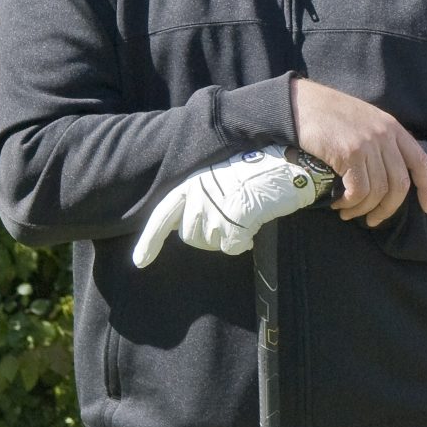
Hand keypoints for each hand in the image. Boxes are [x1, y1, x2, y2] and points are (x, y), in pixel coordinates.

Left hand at [132, 146, 335, 266]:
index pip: (163, 215)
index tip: (140, 262)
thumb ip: (201, 198)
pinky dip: (245, 241)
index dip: (150, 241)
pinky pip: (232, 247)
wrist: (286, 165)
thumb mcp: (220, 178)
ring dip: (229, 236)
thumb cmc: (258, 171)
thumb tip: (189, 227)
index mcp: (192, 184)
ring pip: (212, 244)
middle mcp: (198, 197)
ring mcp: (215, 211)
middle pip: (191, 236)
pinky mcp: (233, 223)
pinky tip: (256, 223)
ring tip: (247, 215)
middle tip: (232, 219)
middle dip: (209, 235)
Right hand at [290, 77, 426, 226]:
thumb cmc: (330, 115)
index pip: (420, 162)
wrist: (301, 103)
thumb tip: (386, 178)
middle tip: (373, 220)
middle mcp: (385, 136)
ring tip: (348, 212)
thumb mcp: (365, 122)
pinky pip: (358, 191)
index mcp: (393, 128)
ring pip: (378, 191)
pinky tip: (338, 203)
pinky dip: (350, 203)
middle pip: (400, 184)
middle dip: (388, 209)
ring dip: (363, 209)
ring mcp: (369, 144)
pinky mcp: (349, 153)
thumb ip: (381, 144)